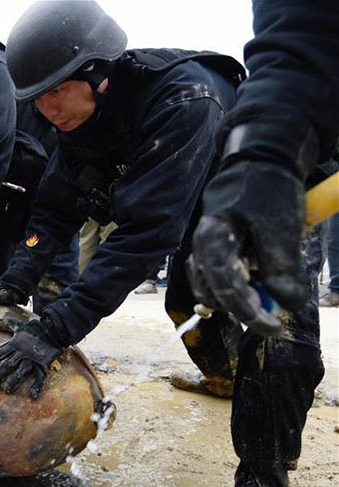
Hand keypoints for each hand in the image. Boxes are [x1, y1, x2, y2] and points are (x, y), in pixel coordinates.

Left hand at [0, 318, 63, 398]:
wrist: (54, 330)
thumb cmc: (34, 328)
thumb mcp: (18, 325)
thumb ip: (4, 324)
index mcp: (15, 343)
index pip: (0, 352)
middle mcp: (22, 353)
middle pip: (8, 364)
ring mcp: (33, 360)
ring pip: (21, 371)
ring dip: (14, 381)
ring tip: (6, 389)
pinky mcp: (43, 365)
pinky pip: (40, 377)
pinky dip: (36, 386)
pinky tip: (32, 395)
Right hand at [189, 159, 308, 335]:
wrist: (263, 156)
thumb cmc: (269, 188)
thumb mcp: (281, 230)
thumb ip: (282, 270)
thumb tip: (287, 305)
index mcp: (213, 242)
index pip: (228, 290)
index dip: (252, 314)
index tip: (275, 328)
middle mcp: (201, 247)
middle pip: (214, 293)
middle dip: (243, 309)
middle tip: (273, 316)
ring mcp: (204, 246)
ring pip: (211, 287)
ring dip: (236, 299)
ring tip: (262, 302)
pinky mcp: (215, 244)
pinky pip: (215, 275)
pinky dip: (231, 288)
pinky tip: (249, 289)